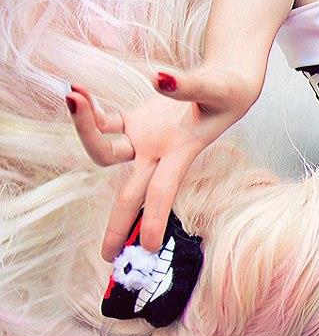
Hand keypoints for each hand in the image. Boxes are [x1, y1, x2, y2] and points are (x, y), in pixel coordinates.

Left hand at [65, 67, 254, 260]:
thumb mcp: (215, 88)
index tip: (148, 248)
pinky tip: (77, 92)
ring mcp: (145, 141)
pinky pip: (105, 124)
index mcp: (181, 151)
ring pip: (107, 153)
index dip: (155, 218)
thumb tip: (158, 79)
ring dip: (85, 132)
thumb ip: (188, 84)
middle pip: (132, 194)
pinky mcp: (136, 123)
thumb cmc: (227, 91)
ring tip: (74, 97)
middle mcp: (159, 154)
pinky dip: (89, 112)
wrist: (227, 84)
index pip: (164, 191)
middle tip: (105, 256)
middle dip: (118, 225)